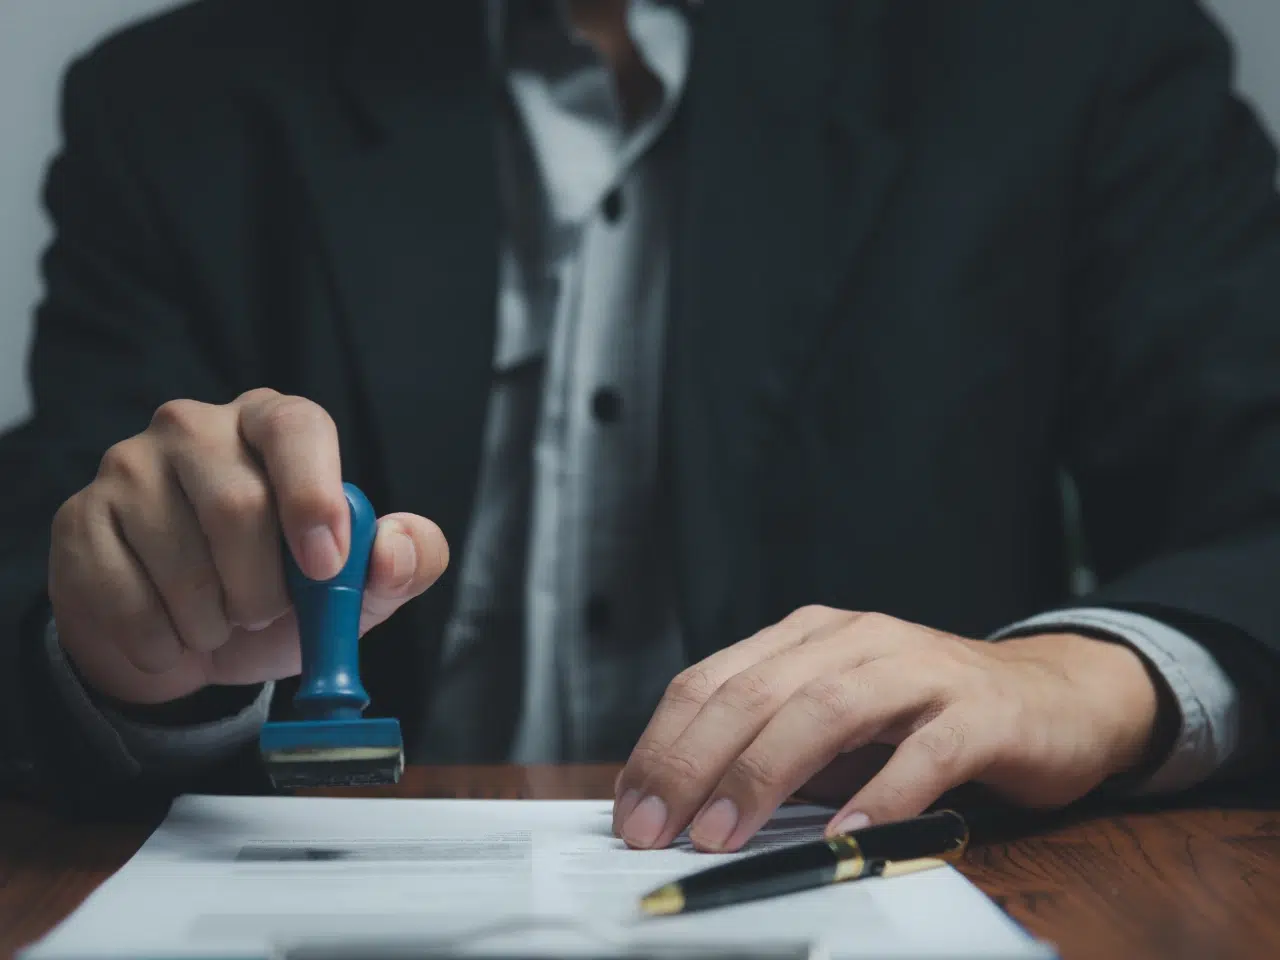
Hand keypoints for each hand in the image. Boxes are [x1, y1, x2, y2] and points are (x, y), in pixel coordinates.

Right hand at [48, 388, 449, 704]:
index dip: (312, 496)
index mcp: (274, 425)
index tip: (325, 566)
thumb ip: (402, 564)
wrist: (187, 644)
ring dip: (213, 622)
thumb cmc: (281, 597)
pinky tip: (171, 635)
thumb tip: (396, 548)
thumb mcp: (355, 588)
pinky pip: (126, 598)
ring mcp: (128, 465)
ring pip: (180, 562)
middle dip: (263, 589)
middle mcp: (196, 427)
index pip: (296, 428)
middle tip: (264, 614)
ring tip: (219, 622)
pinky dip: (164, 642)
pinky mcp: (80, 518)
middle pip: (237, 505)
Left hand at [612, 606, 1158, 850]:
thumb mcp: (834, 724)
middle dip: (695, 763)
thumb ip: (773, 748)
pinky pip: (923, 753)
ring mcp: (918, 669)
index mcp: (807, 637)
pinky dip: (877, 794)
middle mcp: (855, 639)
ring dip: (765, 773)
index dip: (664, 743)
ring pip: (826, 708)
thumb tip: (687, 805)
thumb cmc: (926, 716)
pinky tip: (840, 833)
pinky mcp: (978, 711)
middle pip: (756, 693)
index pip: (714, 680)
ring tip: (724, 834)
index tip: (631, 807)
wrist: (1053, 696)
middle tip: (657, 829)